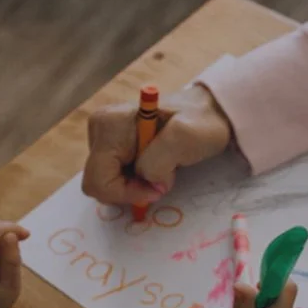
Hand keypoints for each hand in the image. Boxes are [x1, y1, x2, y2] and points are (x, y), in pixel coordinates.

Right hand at [82, 84, 231, 204]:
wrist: (208, 113)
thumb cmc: (200, 123)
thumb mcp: (185, 138)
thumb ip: (159, 161)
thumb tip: (147, 181)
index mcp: (108, 125)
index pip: (99, 179)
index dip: (127, 193)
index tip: (158, 189)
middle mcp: (99, 129)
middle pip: (99, 183)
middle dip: (130, 190)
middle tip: (161, 180)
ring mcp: (104, 138)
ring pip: (107, 183)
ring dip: (135, 186)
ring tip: (162, 171)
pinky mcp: (113, 147)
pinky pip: (115, 178)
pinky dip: (135, 182)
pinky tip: (155, 169)